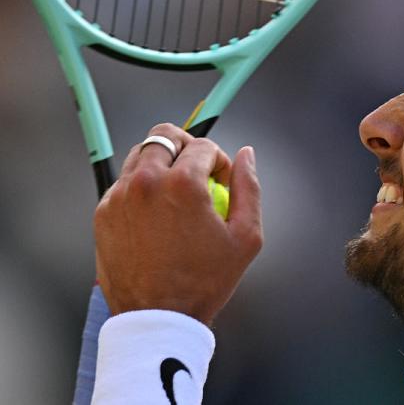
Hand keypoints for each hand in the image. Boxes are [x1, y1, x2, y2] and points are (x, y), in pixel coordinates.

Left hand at [94, 123, 262, 325]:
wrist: (158, 318)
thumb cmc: (205, 282)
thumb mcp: (246, 237)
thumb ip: (249, 188)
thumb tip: (246, 156)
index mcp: (182, 185)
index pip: (204, 146)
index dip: (220, 161)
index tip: (221, 181)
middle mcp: (146, 183)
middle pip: (165, 135)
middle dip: (187, 147)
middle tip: (197, 171)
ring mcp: (120, 197)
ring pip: (141, 154)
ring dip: (163, 163)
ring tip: (177, 192)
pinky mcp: (104, 213)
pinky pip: (124, 182)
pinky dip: (142, 187)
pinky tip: (157, 214)